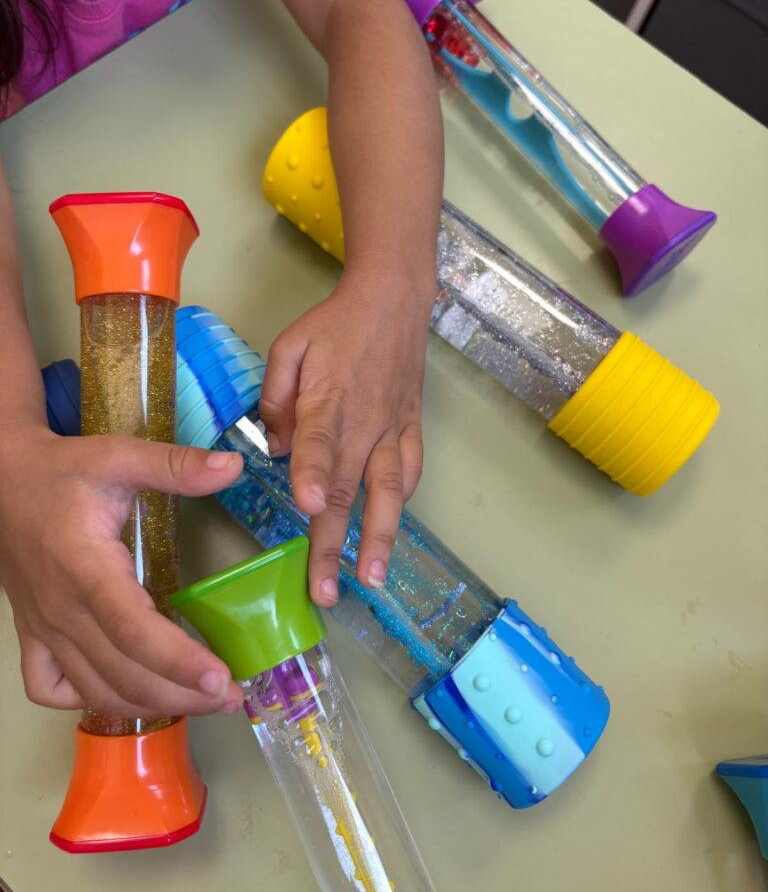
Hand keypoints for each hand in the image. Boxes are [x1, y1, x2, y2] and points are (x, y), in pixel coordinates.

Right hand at [0, 427, 244, 715]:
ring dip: (150, 705)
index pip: (133, 631)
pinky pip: (52, 689)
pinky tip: (124, 689)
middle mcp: (62, 611)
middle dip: (182, 695)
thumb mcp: (119, 456)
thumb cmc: (61, 471)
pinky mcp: (31, 635)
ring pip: (95, 690)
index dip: (178, 662)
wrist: (0, 480)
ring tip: (200, 700)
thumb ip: (176, 465)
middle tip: (232, 696)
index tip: (221, 678)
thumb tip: (234, 466)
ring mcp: (43, 629)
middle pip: (123, 675)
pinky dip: (89, 700)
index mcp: (85, 569)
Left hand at [259, 269, 433, 605]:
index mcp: (328, 398)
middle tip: (324, 590)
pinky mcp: (411, 429)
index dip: (313, 473)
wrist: (393, 300)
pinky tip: (390, 533)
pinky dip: (402, 503)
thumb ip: (276, 397)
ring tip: (371, 580)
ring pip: (388, 492)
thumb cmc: (335, 324)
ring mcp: (392, 429)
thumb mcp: (289, 347)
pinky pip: (410, 471)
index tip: (308, 506)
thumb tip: (276, 447)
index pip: (319, 440)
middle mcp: (364, 422)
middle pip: (348, 487)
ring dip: (379, 538)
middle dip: (335, 541)